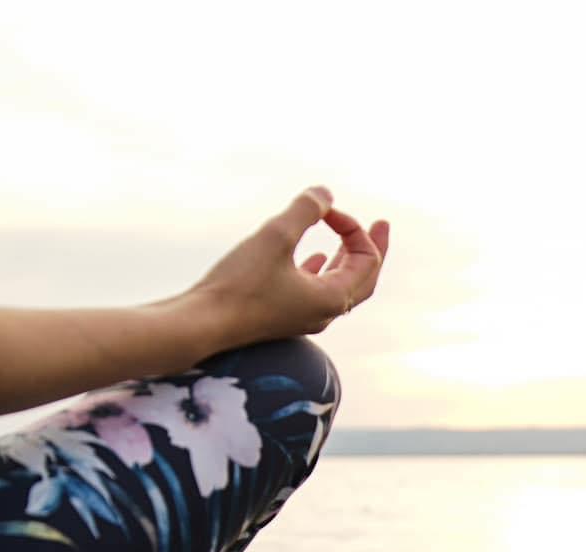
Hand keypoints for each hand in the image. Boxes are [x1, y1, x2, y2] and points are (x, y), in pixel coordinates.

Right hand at [192, 186, 391, 346]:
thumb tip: (324, 193)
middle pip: (364, 278)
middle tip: (383, 223)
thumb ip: (304, 210)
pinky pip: (315, 292)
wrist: (203, 325)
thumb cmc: (239, 284)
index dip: (353, 227)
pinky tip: (314, 259)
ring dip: (346, 258)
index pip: (366, 258)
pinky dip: (321, 270)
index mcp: (334, 298)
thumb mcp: (276, 236)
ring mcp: (304, 317)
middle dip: (373, 247)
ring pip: (339, 285)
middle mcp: (325, 313)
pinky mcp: (283, 316)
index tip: (324, 210)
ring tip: (349, 238)